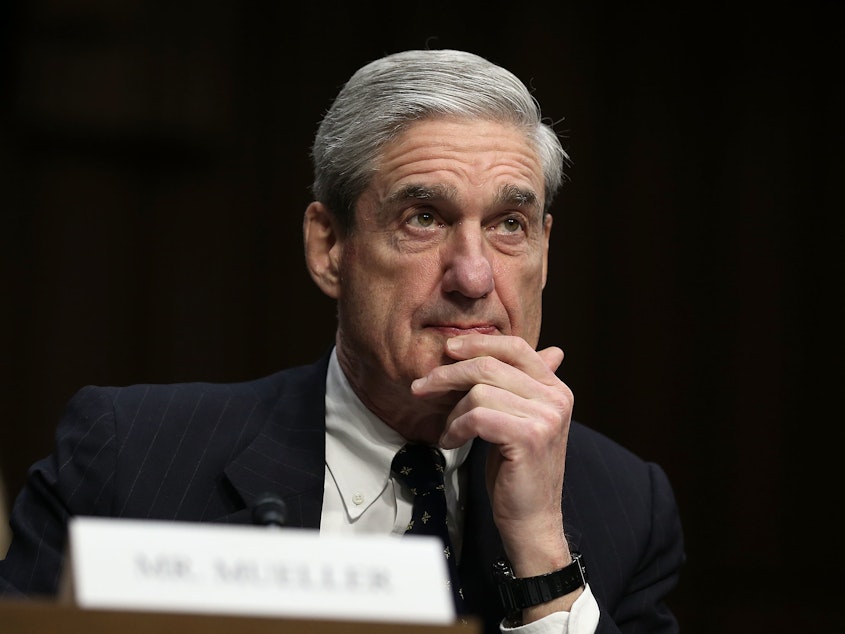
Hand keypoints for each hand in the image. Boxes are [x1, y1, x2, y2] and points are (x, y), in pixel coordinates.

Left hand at [411, 334, 574, 577]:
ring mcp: (545, 418)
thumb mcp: (521, 419)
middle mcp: (556, 399)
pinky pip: (477, 416)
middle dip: (448, 374)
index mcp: (556, 389)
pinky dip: (456, 428)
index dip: (478, 343)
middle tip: (421, 387)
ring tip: (449, 432)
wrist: (532, 519)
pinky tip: (452, 443)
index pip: (515, 347)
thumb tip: (546, 350)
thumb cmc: (518, 469)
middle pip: (490, 366)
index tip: (448, 350)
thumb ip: (522, 385)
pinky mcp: (528, 437)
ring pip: (479, 392)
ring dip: (453, 412)